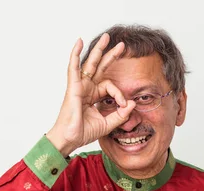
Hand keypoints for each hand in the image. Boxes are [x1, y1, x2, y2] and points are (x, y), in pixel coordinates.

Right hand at [46, 33, 136, 155]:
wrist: (70, 139)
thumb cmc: (83, 132)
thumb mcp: (108, 123)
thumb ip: (121, 114)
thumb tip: (133, 103)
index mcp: (93, 96)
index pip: (110, 87)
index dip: (119, 94)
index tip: (123, 105)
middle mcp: (86, 88)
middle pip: (100, 67)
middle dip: (111, 55)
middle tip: (122, 45)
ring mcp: (79, 86)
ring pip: (90, 63)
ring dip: (99, 50)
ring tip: (107, 37)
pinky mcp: (73, 87)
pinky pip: (73, 67)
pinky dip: (75, 54)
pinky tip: (79, 41)